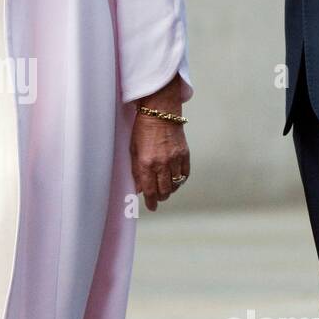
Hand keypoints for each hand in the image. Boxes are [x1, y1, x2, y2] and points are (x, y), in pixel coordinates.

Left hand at [130, 91, 189, 210]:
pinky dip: (180, 180)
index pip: (150, 190)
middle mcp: (161, 163)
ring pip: (175, 185)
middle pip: (164, 191)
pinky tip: (175, 180)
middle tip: (157, 198)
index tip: (151, 206)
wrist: (160, 112)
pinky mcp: (185, 154)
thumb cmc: (143, 129)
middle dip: (160, 197)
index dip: (151, 201)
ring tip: (165, 189)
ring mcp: (175, 159)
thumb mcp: (133, 150)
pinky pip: (184, 175)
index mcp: (146, 163)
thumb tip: (139, 188)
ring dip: (170, 190)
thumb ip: (136, 171)